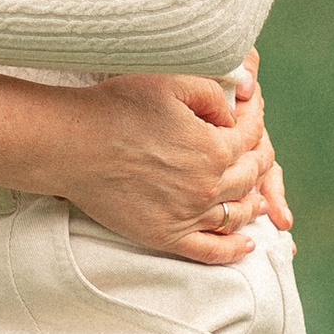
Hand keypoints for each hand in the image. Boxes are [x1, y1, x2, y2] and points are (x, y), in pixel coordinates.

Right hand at [56, 66, 286, 263]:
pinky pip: (211, 251)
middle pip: (248, 178)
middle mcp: (208, 186)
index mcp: (214, 148)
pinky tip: (246, 244)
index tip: (253, 114)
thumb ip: (212, 94)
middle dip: (258, 163)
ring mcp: (188, 216)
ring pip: (236, 215)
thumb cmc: (119, 107)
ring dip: (253, 205)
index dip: (255, 122)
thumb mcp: (171, 82)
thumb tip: (233, 116)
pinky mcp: (166, 236)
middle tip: (259, 154)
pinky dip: (234, 250)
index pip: (250, 138)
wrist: (74, 145)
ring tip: (258, 199)